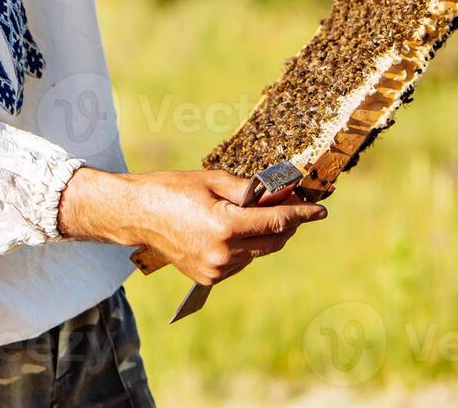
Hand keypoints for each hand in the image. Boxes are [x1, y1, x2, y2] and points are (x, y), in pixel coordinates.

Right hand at [57, 168, 326, 285]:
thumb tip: (277, 193)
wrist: (137, 214)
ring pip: (258, 252)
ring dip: (264, 234)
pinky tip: (233, 230)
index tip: (320, 210)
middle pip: (273, 240)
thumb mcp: (212, 179)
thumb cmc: (172, 190)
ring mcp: (216, 269)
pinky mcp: (208, 277)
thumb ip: (248, 189)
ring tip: (253, 214)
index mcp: (226, 226)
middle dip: (287, 223)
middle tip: (290, 204)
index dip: (302, 214)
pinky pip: (241, 261)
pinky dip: (246, 246)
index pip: (277, 221)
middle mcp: (224, 253)